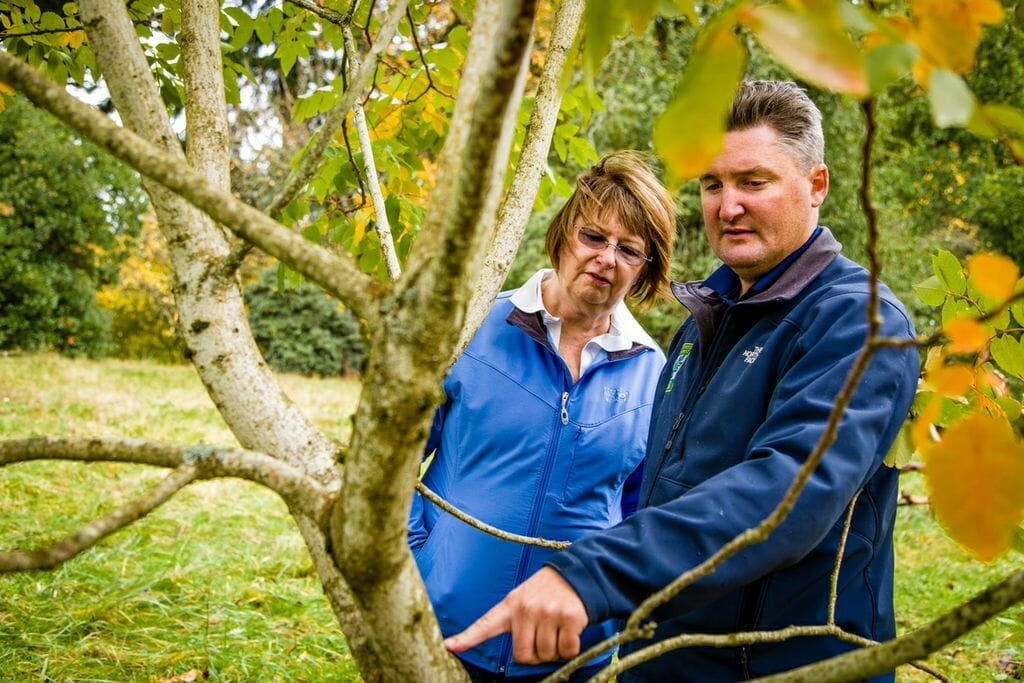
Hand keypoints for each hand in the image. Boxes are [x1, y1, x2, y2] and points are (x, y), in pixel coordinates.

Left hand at [444, 567, 588, 663]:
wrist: (577, 574)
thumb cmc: (547, 593)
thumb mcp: (523, 599)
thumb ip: (514, 623)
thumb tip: (515, 655)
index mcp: (510, 605)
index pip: (485, 625)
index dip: (467, 638)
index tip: (449, 646)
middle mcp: (526, 608)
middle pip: (523, 656)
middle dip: (535, 655)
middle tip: (543, 637)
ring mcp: (548, 612)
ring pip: (546, 655)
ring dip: (554, 651)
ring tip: (556, 629)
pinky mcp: (569, 617)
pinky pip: (566, 651)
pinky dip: (570, 649)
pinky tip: (570, 631)